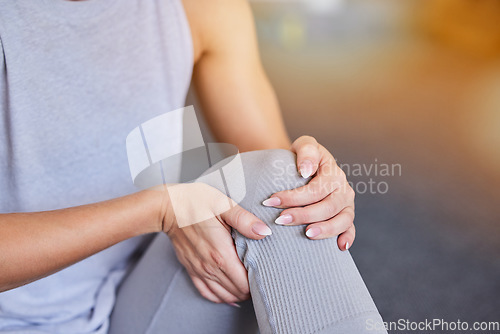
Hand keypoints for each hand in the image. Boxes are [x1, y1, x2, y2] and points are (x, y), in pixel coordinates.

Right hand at [160, 183, 271, 303]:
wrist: (168, 207)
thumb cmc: (196, 203)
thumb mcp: (223, 205)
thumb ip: (245, 220)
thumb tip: (265, 232)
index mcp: (221, 253)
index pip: (244, 282)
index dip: (257, 282)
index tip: (265, 274)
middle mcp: (210, 266)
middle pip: (236, 291)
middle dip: (250, 289)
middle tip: (260, 279)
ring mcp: (199, 269)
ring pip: (222, 295)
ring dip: (236, 294)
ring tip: (247, 287)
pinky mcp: (190, 268)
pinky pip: (206, 292)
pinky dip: (219, 297)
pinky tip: (228, 295)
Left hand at [263, 136, 354, 249]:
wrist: (304, 167)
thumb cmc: (302, 157)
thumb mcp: (304, 145)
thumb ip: (306, 152)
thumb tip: (305, 171)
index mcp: (333, 173)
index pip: (315, 189)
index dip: (294, 197)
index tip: (271, 201)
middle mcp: (343, 189)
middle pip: (327, 207)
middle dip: (303, 215)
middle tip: (280, 220)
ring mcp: (346, 204)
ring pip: (342, 220)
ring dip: (325, 229)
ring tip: (306, 234)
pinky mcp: (346, 216)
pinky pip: (350, 228)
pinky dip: (348, 238)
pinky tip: (339, 247)